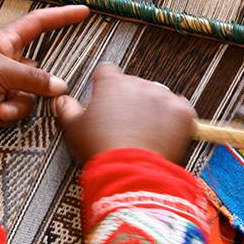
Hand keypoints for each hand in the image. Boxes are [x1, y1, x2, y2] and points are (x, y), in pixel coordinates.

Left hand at [0, 5, 89, 134]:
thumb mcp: (0, 70)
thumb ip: (33, 78)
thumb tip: (61, 86)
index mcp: (6, 42)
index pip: (39, 24)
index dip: (61, 16)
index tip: (84, 10)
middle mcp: (8, 62)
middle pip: (39, 71)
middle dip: (37, 84)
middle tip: (25, 88)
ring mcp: (4, 85)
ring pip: (30, 96)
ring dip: (17, 104)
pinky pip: (17, 111)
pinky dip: (7, 114)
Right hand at [54, 64, 196, 163]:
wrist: (130, 172)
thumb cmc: (100, 149)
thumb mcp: (74, 129)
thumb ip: (67, 109)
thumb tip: (62, 100)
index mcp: (111, 84)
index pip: (106, 71)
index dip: (104, 84)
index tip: (104, 98)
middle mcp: (138, 84)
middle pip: (134, 84)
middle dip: (130, 100)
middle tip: (124, 124)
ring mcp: (163, 96)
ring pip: (157, 95)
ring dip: (152, 108)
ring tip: (145, 132)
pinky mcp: (182, 112)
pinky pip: (180, 109)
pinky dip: (174, 119)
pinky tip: (164, 134)